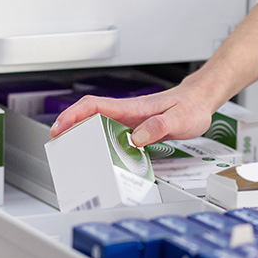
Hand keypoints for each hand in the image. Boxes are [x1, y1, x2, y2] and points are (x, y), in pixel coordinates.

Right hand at [49, 84, 216, 146]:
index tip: (60, 127)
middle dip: (69, 128)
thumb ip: (159, 126)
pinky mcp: (136, 129)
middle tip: (57, 146)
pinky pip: (112, 135)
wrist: (201, 102)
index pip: (95, 105)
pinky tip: (100, 155)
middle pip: (90, 116)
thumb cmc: (191, 107)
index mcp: (133, 108)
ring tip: (71, 153)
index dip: (74, 115)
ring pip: (98, 126)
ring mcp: (131, 121)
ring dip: (83, 137)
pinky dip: (101, 143)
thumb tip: (137, 137)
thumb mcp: (180, 118)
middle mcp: (128, 113)